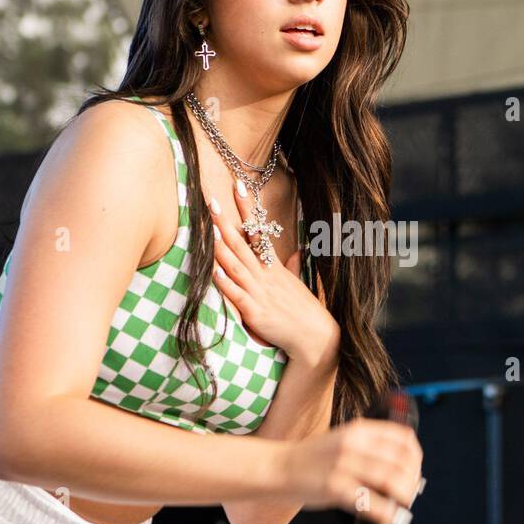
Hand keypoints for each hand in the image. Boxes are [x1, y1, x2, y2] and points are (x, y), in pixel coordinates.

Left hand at [210, 183, 337, 361]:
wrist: (316, 338)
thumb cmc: (305, 312)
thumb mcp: (298, 285)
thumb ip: (294, 268)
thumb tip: (298, 252)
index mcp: (274, 267)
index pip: (258, 231)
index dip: (248, 209)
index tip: (239, 186)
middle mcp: (265, 276)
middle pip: (242, 243)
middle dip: (226, 222)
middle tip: (211, 200)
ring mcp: (259, 293)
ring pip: (237, 266)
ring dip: (221, 248)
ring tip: (208, 229)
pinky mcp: (255, 312)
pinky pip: (237, 295)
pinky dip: (225, 283)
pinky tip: (213, 271)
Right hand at [276, 418, 423, 523]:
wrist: (278, 467)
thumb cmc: (312, 459)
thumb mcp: (342, 440)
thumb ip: (369, 447)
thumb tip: (402, 467)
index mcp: (358, 430)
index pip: (403, 437)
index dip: (416, 456)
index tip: (415, 471)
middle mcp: (353, 444)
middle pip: (401, 460)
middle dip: (412, 480)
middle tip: (410, 494)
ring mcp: (343, 465)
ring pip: (391, 479)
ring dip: (403, 496)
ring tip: (402, 505)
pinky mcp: (334, 488)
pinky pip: (370, 502)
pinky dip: (385, 513)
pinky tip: (389, 518)